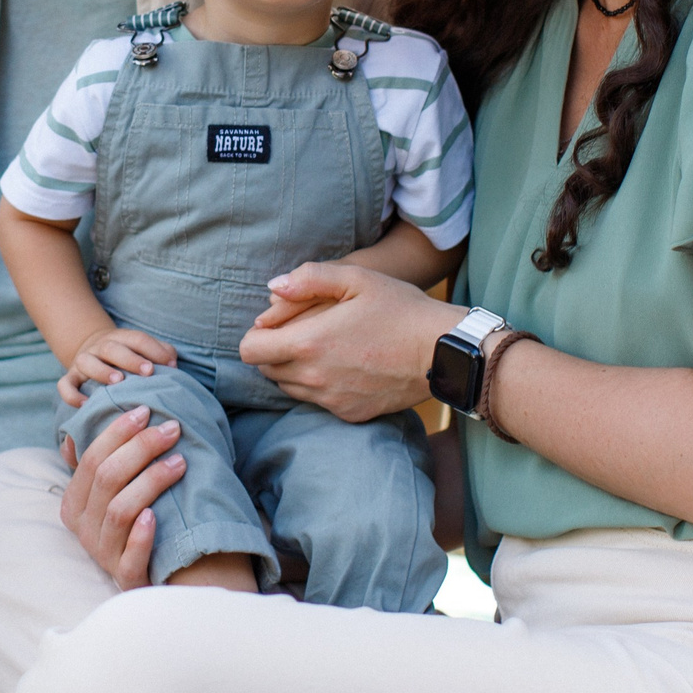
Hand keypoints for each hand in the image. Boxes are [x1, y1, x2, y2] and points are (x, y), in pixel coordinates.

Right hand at [55, 403, 186, 588]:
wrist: (161, 575)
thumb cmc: (137, 523)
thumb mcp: (114, 493)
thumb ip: (103, 463)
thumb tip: (93, 424)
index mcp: (75, 505)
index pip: (90, 460)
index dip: (117, 432)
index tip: (146, 411)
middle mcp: (84, 530)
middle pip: (107, 479)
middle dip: (140, 448)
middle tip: (172, 429)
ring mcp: (104, 555)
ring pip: (120, 510)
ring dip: (150, 481)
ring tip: (180, 462)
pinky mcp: (127, 578)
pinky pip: (131, 557)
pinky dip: (142, 535)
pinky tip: (156, 515)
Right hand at [57, 325, 178, 406]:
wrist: (94, 353)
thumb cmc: (128, 358)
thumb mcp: (143, 350)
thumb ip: (161, 354)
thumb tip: (173, 364)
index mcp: (121, 338)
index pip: (137, 339)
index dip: (153, 350)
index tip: (170, 364)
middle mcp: (100, 347)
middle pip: (112, 348)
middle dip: (131, 359)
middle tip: (148, 372)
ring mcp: (83, 361)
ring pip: (87, 362)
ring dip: (102, 371)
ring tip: (118, 382)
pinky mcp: (70, 377)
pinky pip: (65, 385)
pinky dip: (72, 395)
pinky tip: (85, 405)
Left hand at [240, 262, 462, 422]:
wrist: (443, 353)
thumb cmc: (400, 309)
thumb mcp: (357, 278)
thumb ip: (309, 278)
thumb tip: (273, 287)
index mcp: (308, 343)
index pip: (249, 350)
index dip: (258, 335)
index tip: (278, 324)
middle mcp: (313, 377)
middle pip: (266, 370)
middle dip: (275, 351)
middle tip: (303, 333)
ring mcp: (330, 400)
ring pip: (289, 388)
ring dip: (295, 370)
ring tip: (325, 349)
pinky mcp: (348, 414)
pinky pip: (317, 402)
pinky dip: (321, 386)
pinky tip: (344, 367)